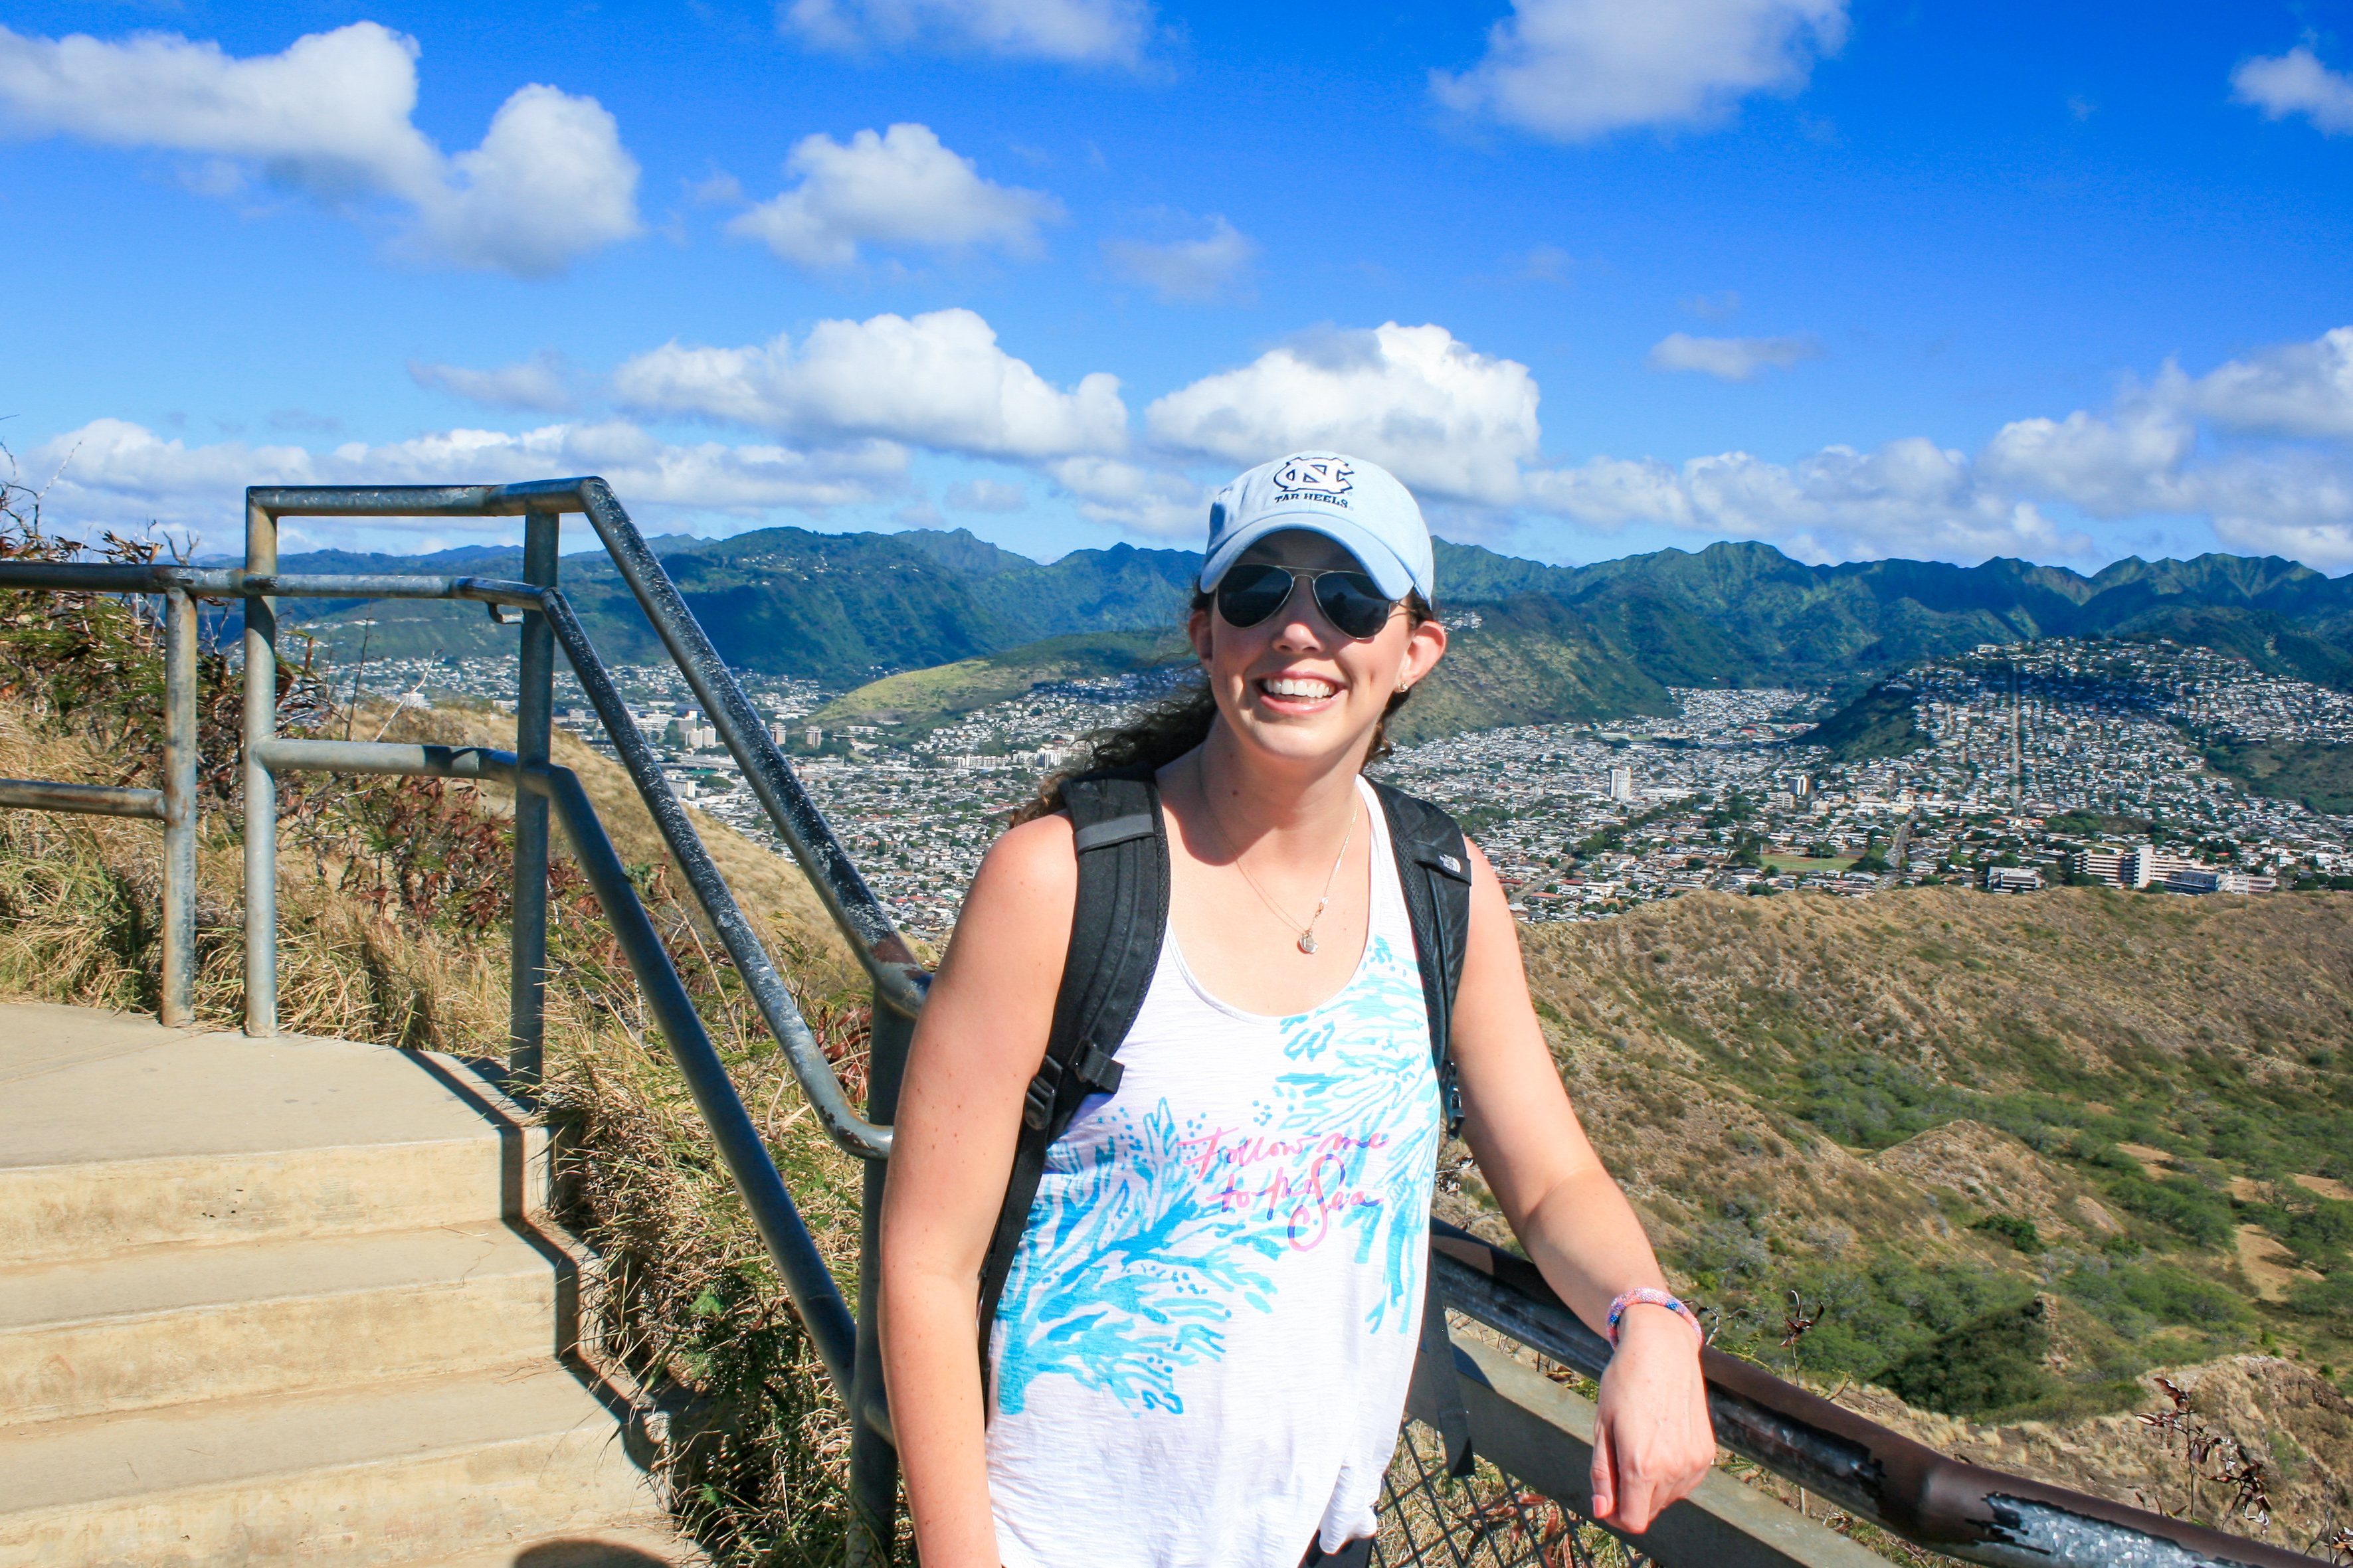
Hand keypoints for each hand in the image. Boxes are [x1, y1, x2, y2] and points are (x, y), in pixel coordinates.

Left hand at [1588, 1308, 1713, 1531]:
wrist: (1662, 1350)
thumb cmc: (1624, 1385)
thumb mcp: (1602, 1427)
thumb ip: (1602, 1474)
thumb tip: (1602, 1511)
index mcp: (1641, 1465)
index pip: (1633, 1520)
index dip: (1616, 1516)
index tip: (1607, 1498)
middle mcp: (1673, 1469)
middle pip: (1650, 1510)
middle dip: (1631, 1497)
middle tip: (1619, 1459)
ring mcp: (1694, 1463)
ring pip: (1668, 1498)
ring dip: (1652, 1486)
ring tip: (1641, 1444)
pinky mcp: (1707, 1455)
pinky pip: (1685, 1482)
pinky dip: (1671, 1473)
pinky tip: (1661, 1442)